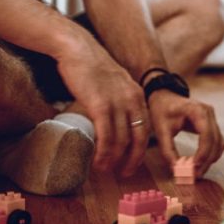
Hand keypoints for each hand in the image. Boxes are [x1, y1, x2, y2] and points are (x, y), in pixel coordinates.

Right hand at [55, 29, 149, 175]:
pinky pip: (107, 136)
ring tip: (104, 170)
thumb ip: (118, 101)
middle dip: (132, 160)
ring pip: (122, 140)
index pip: (146, 129)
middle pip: (139, 138)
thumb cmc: (91, 68)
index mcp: (138, 95)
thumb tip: (112, 122)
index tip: (131, 162)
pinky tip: (97, 161)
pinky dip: (104, 153)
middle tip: (123, 174)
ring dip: (114, 160)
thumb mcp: (114, 85)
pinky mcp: (101, 105)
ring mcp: (118, 102)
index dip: (139, 149)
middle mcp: (133, 99)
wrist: (78, 49)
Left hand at [148, 90, 223, 178]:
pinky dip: (212, 153)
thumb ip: (168, 150)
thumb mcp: (161, 130)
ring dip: (211, 159)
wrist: (165, 97)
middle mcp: (209, 113)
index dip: (203, 153)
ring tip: (197, 172)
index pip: (207, 134)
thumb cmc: (162, 110)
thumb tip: (176, 169)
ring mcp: (213, 118)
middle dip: (207, 160)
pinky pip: (217, 141)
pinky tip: (201, 163)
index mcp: (197, 110)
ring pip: (219, 143)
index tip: (193, 167)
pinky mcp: (212, 124)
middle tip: (195, 175)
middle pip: (215, 140)